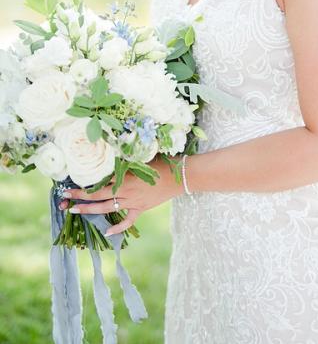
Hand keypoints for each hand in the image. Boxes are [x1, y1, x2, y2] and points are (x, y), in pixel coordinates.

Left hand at [57, 155, 184, 235]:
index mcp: (125, 175)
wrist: (181, 176)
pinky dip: (118, 227)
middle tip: (65, 200)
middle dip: (80, 198)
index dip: (84, 184)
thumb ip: (125, 160)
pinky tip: (107, 231)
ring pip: (108, 207)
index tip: (70, 185)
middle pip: (99, 196)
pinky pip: (127, 220)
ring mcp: (133, 201)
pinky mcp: (141, 208)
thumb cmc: (162, 163)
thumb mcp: (142, 157)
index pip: (100, 181)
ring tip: (75, 211)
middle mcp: (126, 190)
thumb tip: (110, 156)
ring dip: (90, 210)